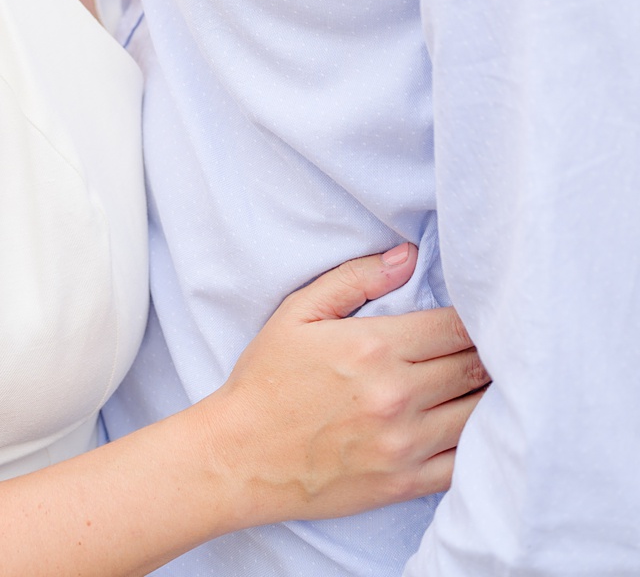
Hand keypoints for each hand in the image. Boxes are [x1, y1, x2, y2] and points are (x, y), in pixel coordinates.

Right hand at [202, 245, 486, 525]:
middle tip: (496, 348)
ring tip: (492, 386)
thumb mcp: (296, 315)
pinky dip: (482, 445)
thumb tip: (408, 255)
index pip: (457, 328)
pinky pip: (468, 464)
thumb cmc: (266, 380)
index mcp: (373, 347)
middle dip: (492, 354)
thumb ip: (354, 279)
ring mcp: (405, 443)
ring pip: (482, 415)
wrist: (241, 456)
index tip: (482, 318)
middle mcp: (397, 394)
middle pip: (478, 368)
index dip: (479, 320)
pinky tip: (479, 430)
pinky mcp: (407, 482)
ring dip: (492, 397)